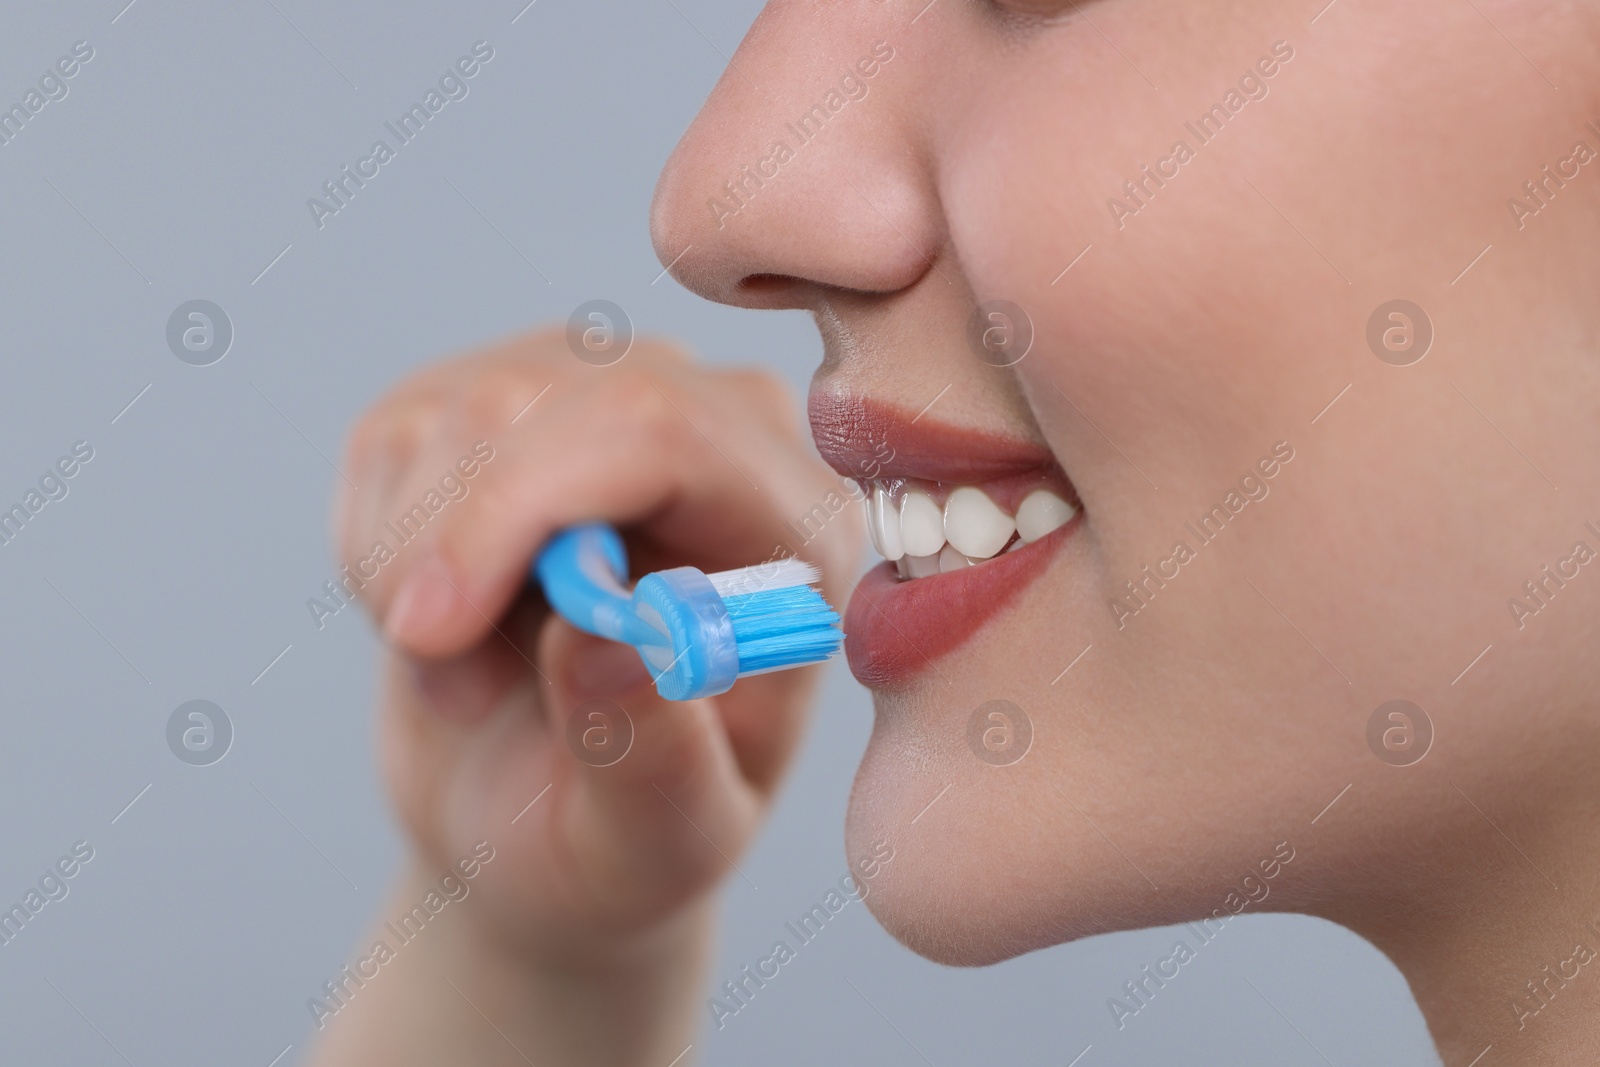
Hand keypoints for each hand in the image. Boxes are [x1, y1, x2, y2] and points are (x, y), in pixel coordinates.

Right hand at [335, 327, 858, 961]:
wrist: (546, 818)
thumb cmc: (628, 836)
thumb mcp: (657, 839)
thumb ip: (652, 753)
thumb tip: (607, 638)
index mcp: (798, 525)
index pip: (663, 432)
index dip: (524, 505)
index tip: (432, 628)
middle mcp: (721, 429)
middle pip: (541, 399)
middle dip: (450, 541)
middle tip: (441, 669)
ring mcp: (610, 396)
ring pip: (453, 412)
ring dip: (411, 565)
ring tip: (468, 667)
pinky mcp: (506, 400)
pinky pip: (393, 435)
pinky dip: (376, 545)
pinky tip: (443, 615)